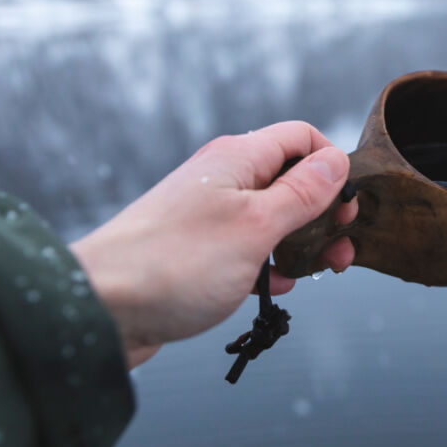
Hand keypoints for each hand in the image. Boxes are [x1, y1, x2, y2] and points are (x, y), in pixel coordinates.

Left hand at [69, 121, 357, 368]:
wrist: (99, 309)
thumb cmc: (172, 264)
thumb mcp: (256, 226)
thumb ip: (302, 193)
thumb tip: (335, 161)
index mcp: (238, 159)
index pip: (302, 137)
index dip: (333, 166)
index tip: (347, 207)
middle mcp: (223, 179)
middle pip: (292, 180)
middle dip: (323, 213)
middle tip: (340, 251)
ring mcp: (208, 214)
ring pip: (272, 218)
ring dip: (300, 243)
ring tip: (315, 274)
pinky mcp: (197, 250)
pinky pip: (247, 248)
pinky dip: (269, 265)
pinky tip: (274, 288)